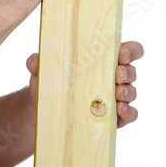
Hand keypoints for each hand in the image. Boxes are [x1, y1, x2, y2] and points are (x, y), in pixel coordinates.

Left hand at [25, 40, 142, 127]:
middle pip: (131, 70)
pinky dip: (128, 112)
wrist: (48, 110)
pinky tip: (119, 111)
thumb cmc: (51, 82)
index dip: (130, 50)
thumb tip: (33, 62)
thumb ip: (37, 62)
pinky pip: (130, 115)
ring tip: (117, 94)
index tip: (121, 53)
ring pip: (132, 92)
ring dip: (128, 92)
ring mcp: (116, 97)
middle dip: (127, 71)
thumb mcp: (42, 70)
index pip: (127, 49)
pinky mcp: (115, 117)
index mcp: (102, 59)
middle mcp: (113, 76)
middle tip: (117, 74)